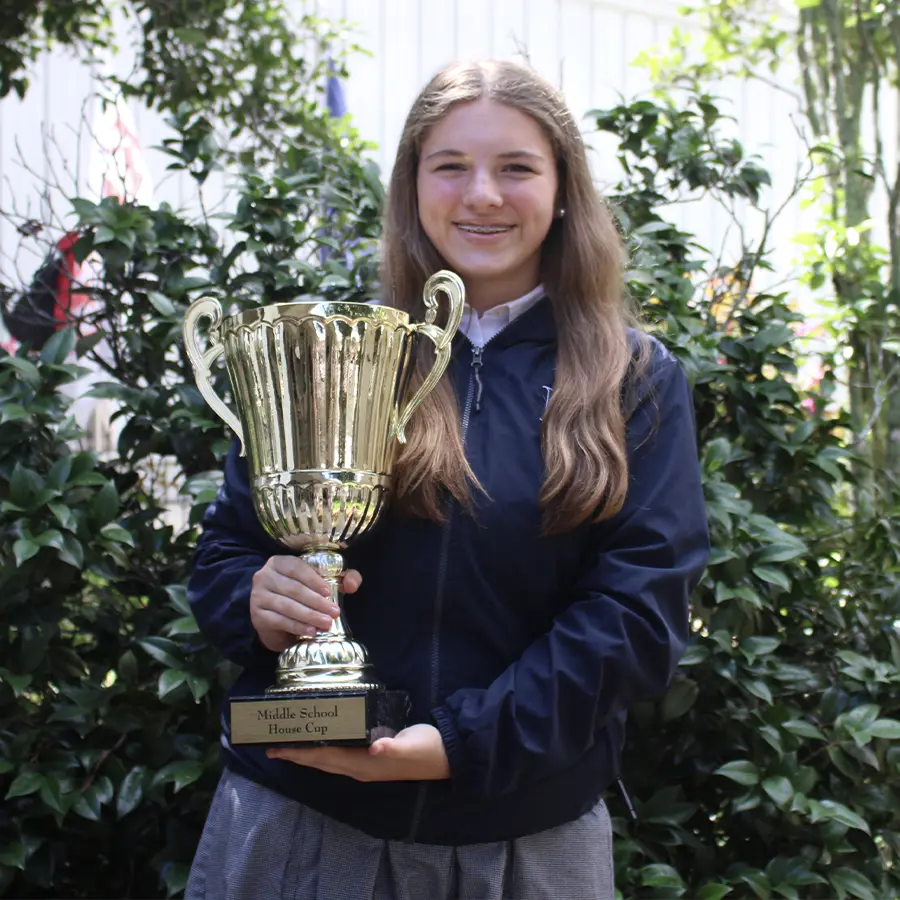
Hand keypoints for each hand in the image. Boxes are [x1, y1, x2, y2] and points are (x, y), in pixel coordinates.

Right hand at [250, 556, 361, 652]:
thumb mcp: (321, 582)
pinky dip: (297, 626)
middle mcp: (264, 577)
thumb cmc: (300, 595)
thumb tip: (352, 584)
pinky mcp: (257, 616)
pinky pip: (279, 621)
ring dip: (309, 616)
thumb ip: (342, 578)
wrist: (274, 618)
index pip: (297, 568)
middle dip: (317, 602)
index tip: (329, 592)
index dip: (314, 580)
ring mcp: (258, 597)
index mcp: (279, 563)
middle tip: (335, 612)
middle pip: (294, 589)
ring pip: (287, 606)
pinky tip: (311, 631)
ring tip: (326, 623)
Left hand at [266, 724, 450, 781]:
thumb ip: (393, 746)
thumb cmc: (427, 749)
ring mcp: (365, 765)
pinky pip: (339, 755)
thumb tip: (376, 747)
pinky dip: (323, 749)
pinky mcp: (372, 757)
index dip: (300, 753)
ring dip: (307, 754)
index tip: (277, 748)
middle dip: (296, 755)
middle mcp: (359, 768)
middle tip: (271, 745)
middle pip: (320, 762)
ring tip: (289, 745)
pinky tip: (321, 741)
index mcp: (363, 764)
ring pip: (328, 760)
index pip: (324, 758)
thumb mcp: (411, 745)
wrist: (447, 757)